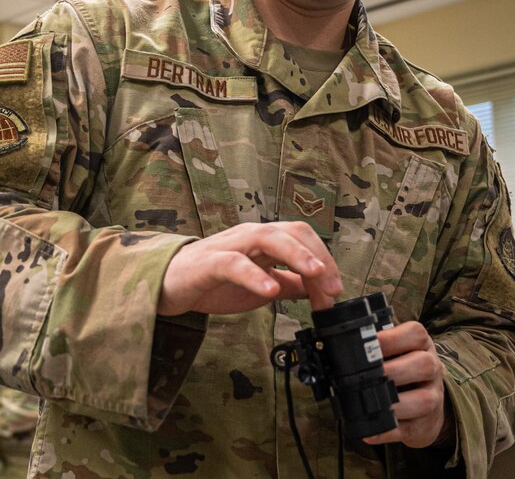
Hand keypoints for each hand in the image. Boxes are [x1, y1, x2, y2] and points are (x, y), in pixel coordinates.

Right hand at [158, 221, 342, 315]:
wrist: (171, 285)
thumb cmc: (216, 281)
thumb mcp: (262, 285)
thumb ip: (290, 284)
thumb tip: (322, 289)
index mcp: (265, 240)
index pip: (303, 238)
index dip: (326, 260)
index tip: (336, 290)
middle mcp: (251, 236)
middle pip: (292, 231)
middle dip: (318, 255)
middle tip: (333, 286)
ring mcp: (230, 245)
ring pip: (267, 237)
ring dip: (296, 254)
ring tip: (315, 274)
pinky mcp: (209, 262)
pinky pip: (234, 263)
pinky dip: (255, 275)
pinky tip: (271, 289)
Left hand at [363, 321, 452, 449]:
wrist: (427, 400)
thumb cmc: (403, 367)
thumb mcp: (398, 350)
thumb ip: (378, 346)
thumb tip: (345, 345)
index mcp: (422, 345)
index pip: (415, 334)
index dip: (392, 338)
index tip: (371, 343)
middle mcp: (432, 369)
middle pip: (423, 365)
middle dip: (394, 370)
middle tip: (370, 374)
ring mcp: (433, 398)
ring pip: (423, 400)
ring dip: (395, 403)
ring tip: (372, 402)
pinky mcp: (425, 425)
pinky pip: (409, 429)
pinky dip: (388, 431)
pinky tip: (370, 431)